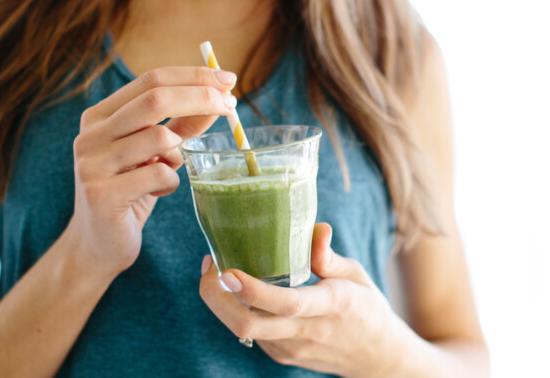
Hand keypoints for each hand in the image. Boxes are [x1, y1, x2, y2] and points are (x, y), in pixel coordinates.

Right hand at [66, 67, 237, 277]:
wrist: (99, 243)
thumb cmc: (131, 191)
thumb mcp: (156, 153)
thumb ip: (182, 125)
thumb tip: (219, 99)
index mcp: (100, 115)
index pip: (151, 80)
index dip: (192, 77)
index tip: (227, 80)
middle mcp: (90, 134)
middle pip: (155, 100)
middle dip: (200, 98)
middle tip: (230, 107)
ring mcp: (92, 164)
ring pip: (159, 138)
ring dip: (180, 152)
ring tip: (171, 166)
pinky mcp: (102, 194)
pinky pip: (159, 175)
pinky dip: (171, 182)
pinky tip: (158, 192)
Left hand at [199, 223, 402, 376]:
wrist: (375, 357)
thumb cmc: (366, 308)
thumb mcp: (355, 274)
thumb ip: (328, 255)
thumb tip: (317, 227)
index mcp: (330, 306)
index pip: (286, 303)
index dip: (252, 289)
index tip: (226, 270)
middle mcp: (306, 332)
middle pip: (248, 325)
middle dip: (216, 299)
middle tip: (210, 266)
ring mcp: (291, 348)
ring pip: (243, 330)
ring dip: (222, 302)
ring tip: (218, 271)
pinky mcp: (281, 355)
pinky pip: (251, 333)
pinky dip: (236, 311)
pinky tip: (238, 290)